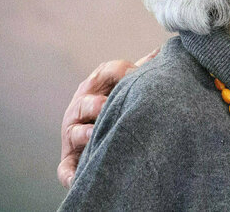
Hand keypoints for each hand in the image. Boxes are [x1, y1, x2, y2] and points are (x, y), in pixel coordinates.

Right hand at [57, 48, 158, 187]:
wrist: (100, 131)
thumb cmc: (116, 102)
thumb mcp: (126, 84)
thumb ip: (142, 68)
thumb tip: (162, 51)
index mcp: (96, 85)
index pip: (108, 72)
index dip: (123, 72)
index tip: (138, 73)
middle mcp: (80, 108)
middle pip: (86, 102)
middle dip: (95, 103)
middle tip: (106, 104)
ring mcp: (73, 134)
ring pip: (75, 133)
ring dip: (83, 134)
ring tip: (92, 136)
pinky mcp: (70, 159)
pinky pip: (66, 168)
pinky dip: (70, 174)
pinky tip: (78, 179)